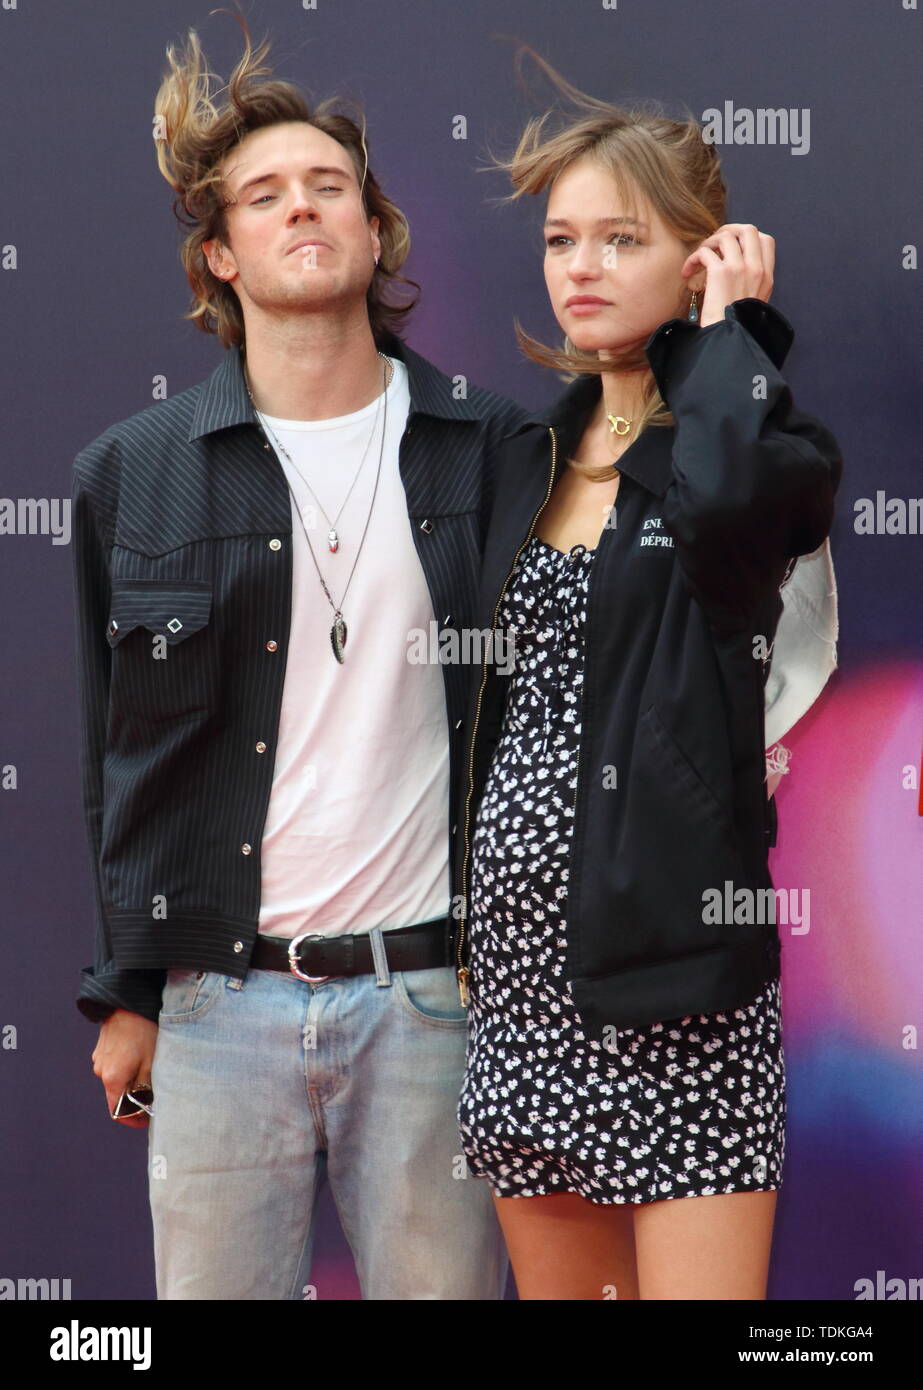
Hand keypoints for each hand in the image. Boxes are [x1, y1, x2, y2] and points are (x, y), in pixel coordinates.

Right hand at [91, 1009, 158, 1128]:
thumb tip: (146, 1104)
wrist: (128, 1002)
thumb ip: (146, 1086)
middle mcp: (101, 1072)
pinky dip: (125, 1068)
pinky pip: (113, 1066)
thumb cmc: (143, 1031)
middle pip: (117, 1096)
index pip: (117, 1112)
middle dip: (134, 1099)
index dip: (132, 1119)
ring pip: (116, 1080)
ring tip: (149, 1071)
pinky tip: (140, 1056)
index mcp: (112, 1079)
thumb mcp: (151, 1062)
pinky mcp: (102, 1049)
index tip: (147, 1119)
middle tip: (154, 1095)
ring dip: (130, 1081)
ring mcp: (100, 1060)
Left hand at [681, 223, 774, 328]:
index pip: (766, 240)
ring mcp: (740, 269)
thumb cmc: (734, 328)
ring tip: (699, 260)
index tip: (731, 247)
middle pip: (749, 230)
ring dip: (709, 243)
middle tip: (714, 244)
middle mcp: (756, 269)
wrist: (728, 342)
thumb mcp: (752, 305)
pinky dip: (693, 258)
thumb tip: (734, 268)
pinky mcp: (720, 274)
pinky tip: (687, 272)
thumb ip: (750, 284)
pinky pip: (705, 252)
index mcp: (766, 277)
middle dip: (729, 230)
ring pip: (725, 236)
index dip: (746, 237)